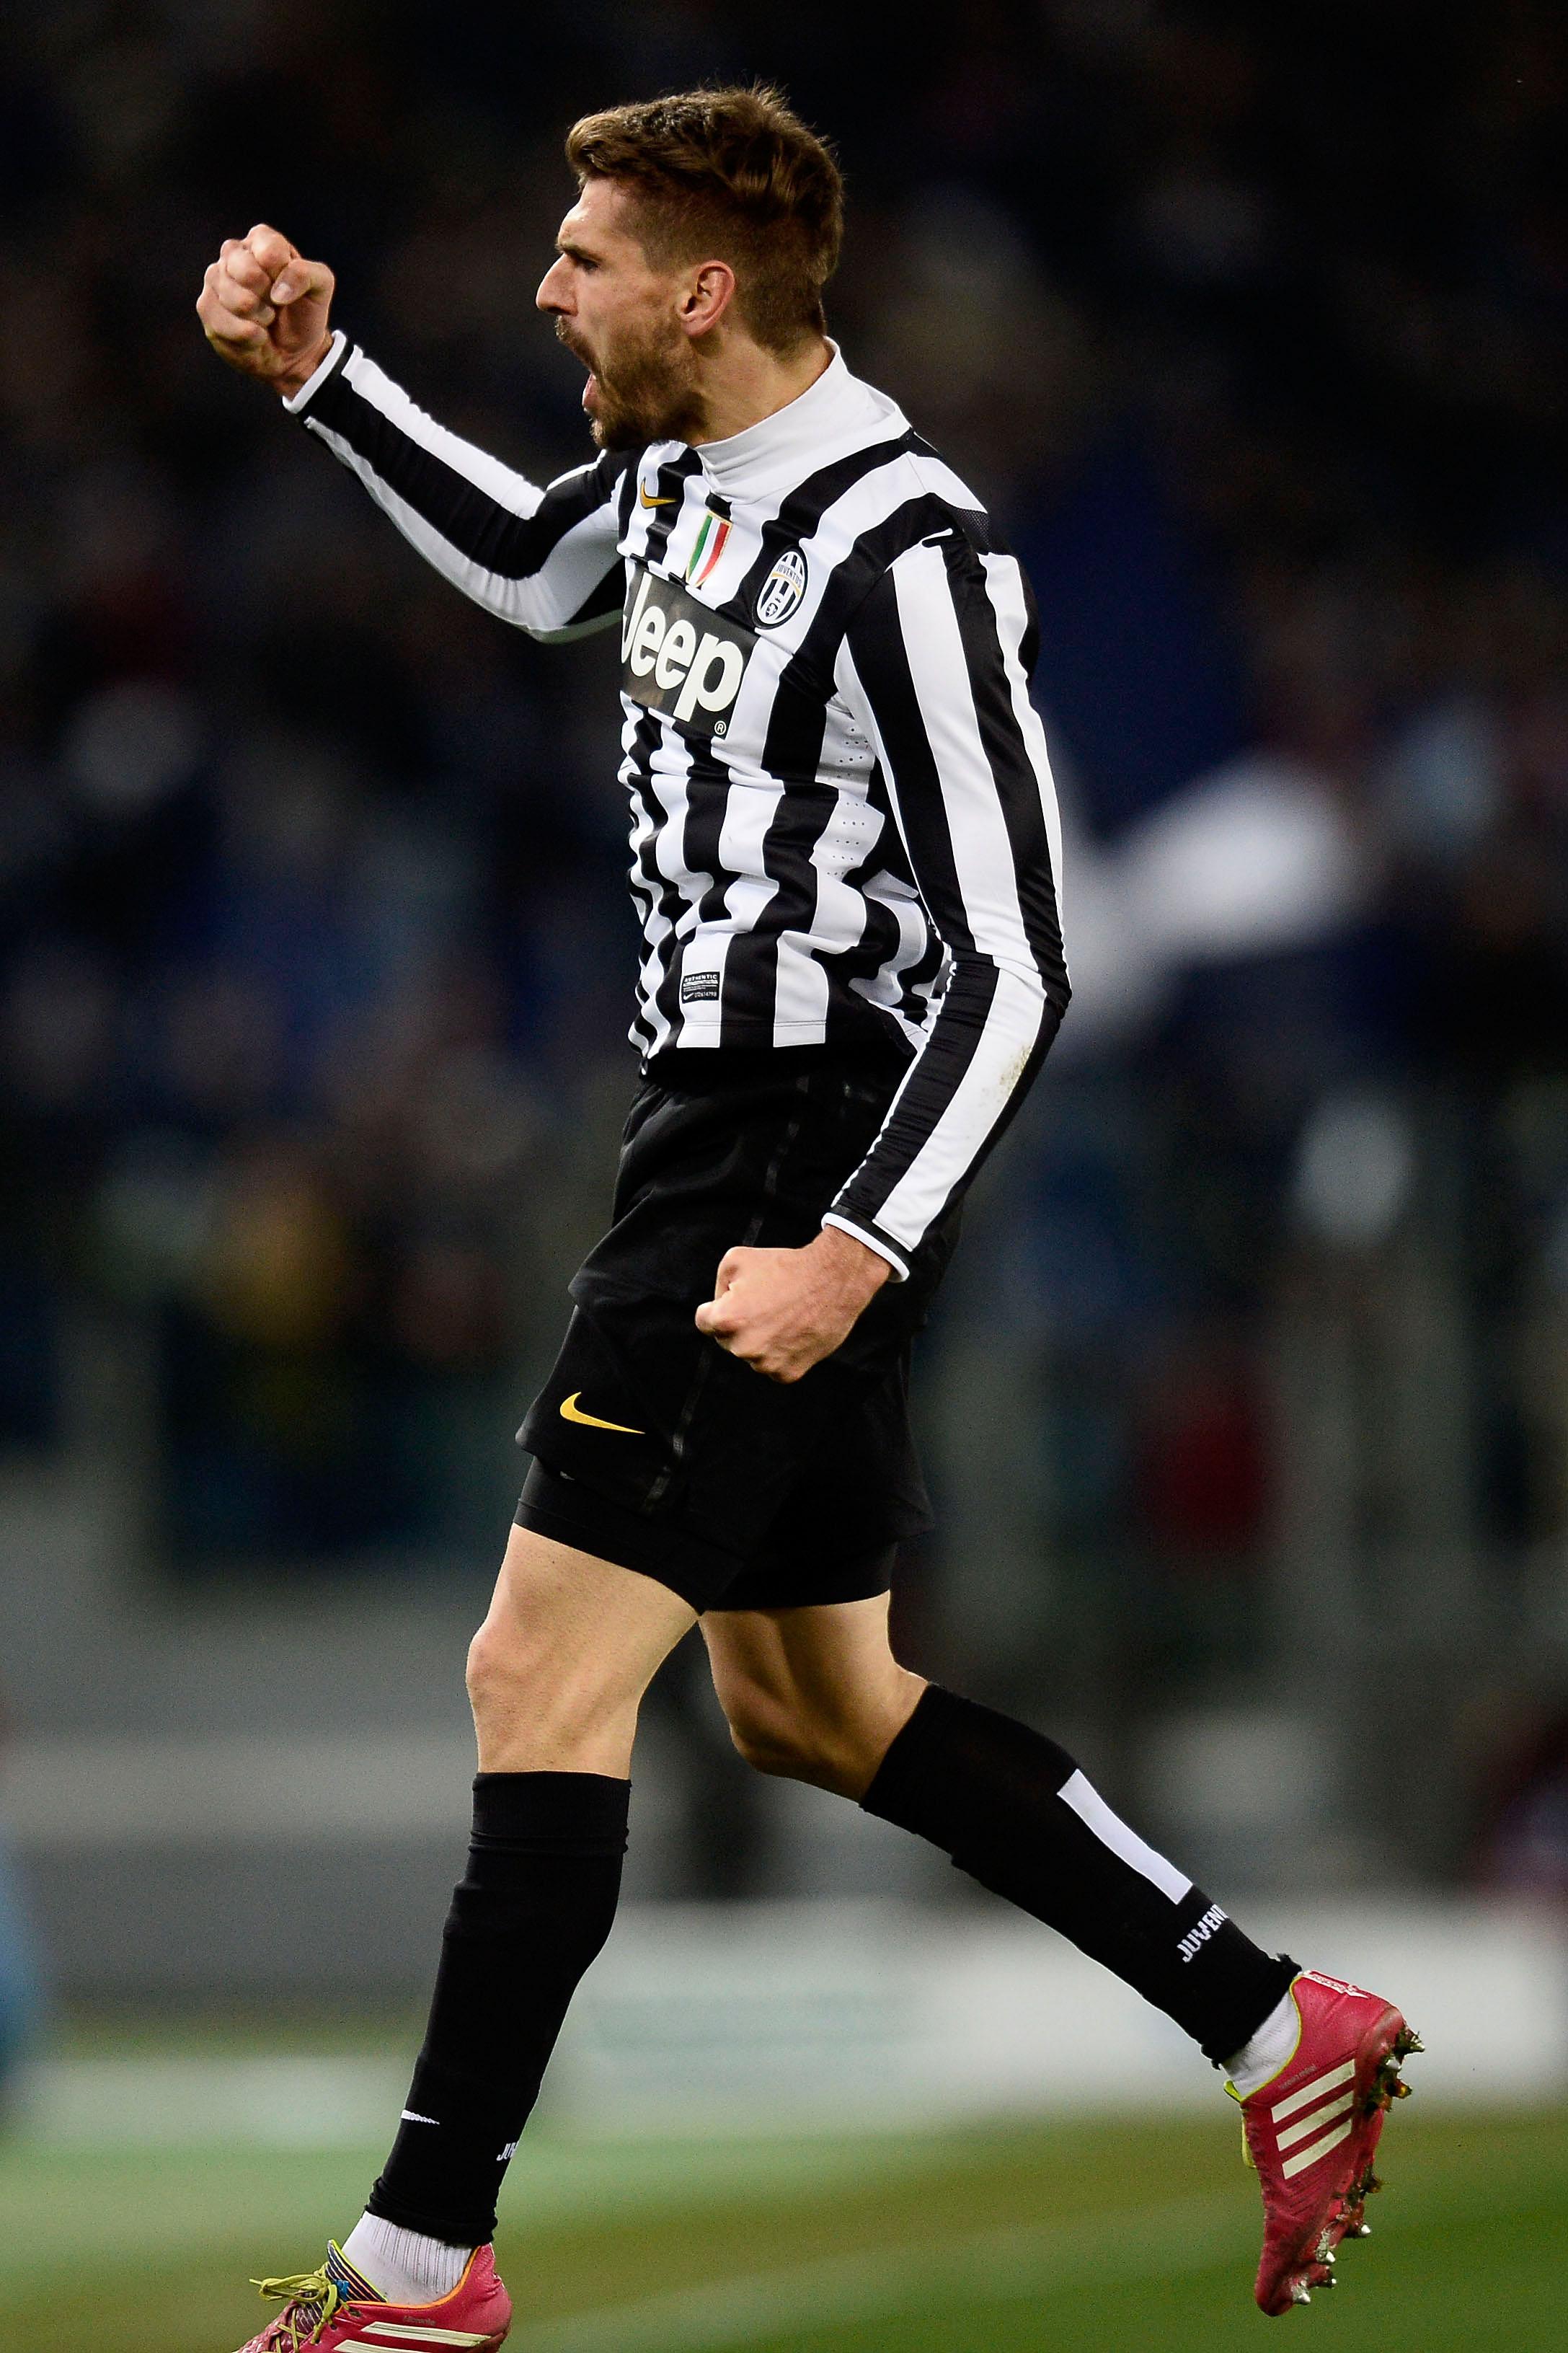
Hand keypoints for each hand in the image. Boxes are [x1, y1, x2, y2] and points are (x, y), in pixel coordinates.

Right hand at [197, 223, 335, 397]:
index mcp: (262, 241)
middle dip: (268, 298)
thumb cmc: (304, 315)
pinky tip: (254, 335)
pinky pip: (223, 323)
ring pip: (235, 300)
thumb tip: (277, 291)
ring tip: (266, 320)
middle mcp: (233, 254)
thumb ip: (307, 274)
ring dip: (259, 319)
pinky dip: (246, 337)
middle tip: (275, 306)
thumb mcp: (321, 288)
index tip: (288, 289)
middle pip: (246, 272)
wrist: (293, 353)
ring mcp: (215, 278)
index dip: (282, 276)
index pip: (268, 250)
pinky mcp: (206, 307)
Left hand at [695, 1227, 890, 1382]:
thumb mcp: (737, 1259)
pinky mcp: (788, 1373)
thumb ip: (717, 1287)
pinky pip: (773, 1366)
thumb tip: (717, 1307)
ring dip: (760, 1339)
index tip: (737, 1298)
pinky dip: (781, 1353)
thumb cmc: (785, 1264)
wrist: (835, 1279)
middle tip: (768, 1303)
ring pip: (751, 1354)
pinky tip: (794, 1332)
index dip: (718, 1305)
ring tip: (784, 1316)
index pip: (704, 1320)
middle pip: (727, 1339)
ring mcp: (766, 1364)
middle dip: (740, 1323)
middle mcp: (743, 1347)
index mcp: (726, 1320)